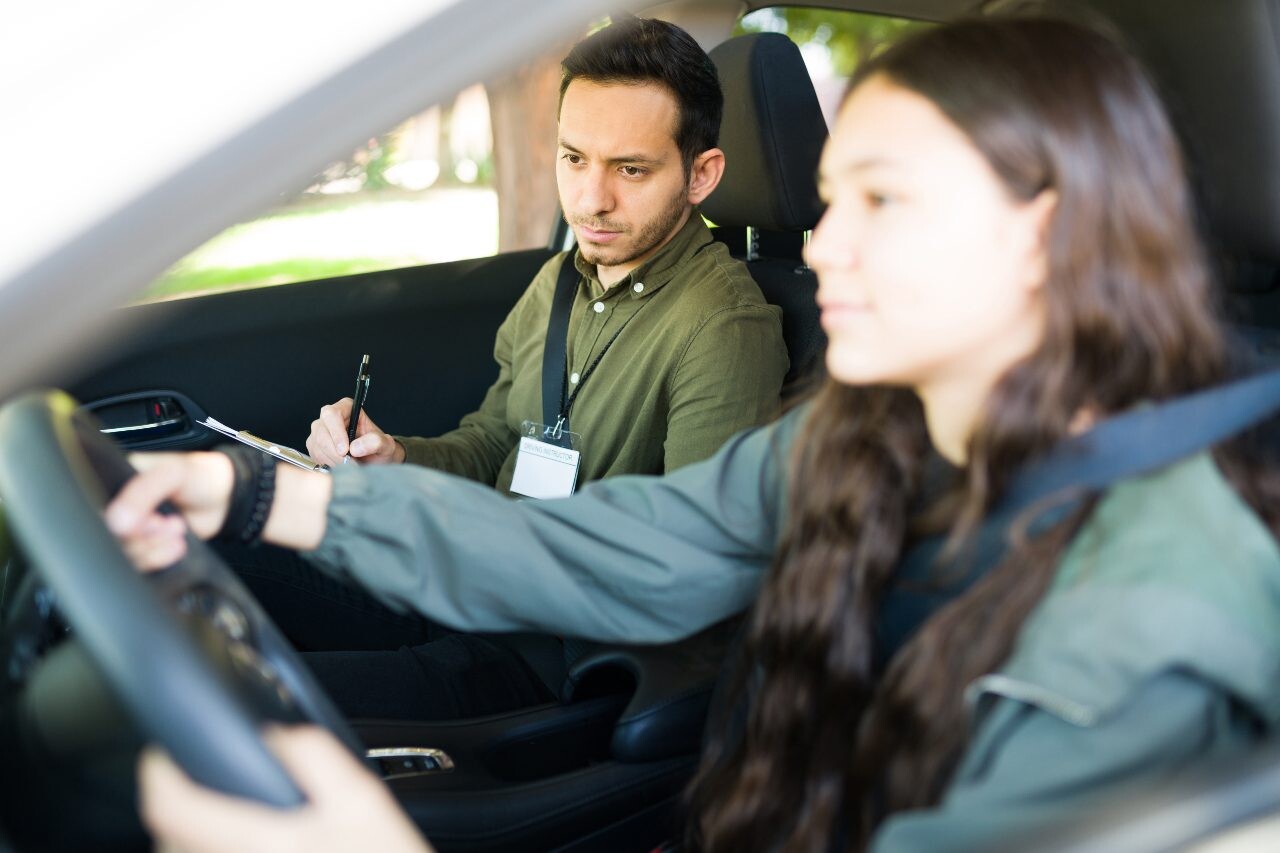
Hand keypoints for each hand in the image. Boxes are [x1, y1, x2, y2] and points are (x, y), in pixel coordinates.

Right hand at [105, 452, 233, 570]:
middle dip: (138, 535)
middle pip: (107, 537)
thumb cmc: (196, 477)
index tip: (144, 518)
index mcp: (114, 485)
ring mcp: (132, 533)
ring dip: (151, 547)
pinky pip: (139, 565)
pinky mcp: (146, 550)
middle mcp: (118, 511)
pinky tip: (177, 545)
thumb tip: (117, 521)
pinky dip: (158, 558)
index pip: (94, 510)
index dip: (114, 521)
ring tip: (176, 528)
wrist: (225, 498)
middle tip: (163, 522)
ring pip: (122, 555)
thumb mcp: (171, 473)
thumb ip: (143, 492)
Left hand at [138, 725, 433, 852]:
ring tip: (216, 818)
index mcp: (257, 842)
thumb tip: (276, 736)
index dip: (156, 775)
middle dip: (176, 807)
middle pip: (168, 840)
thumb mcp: (362, 801)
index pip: (172, 808)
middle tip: (198, 783)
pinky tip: (236, 846)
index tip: (160, 755)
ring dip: (187, 839)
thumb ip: (316, 758)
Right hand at [306, 398, 404, 466]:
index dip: (336, 433)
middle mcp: (330, 417)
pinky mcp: (314, 444)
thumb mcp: (385, 444)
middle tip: (350, 463)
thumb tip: (356, 448)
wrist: (374, 460)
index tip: (345, 451)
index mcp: (347, 407)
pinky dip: (328, 463)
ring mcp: (320, 430)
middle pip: (321, 432)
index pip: (332, 415)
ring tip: (350, 464)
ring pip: (317, 445)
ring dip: (333, 460)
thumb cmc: (378, 448)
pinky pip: (315, 454)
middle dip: (335, 452)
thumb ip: (376, 442)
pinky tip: (341, 464)